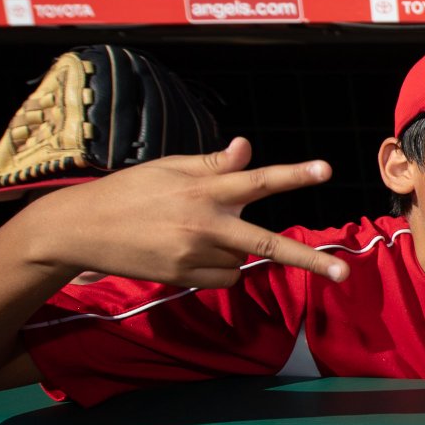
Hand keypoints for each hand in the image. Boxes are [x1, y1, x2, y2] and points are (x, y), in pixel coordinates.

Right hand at [15, 137, 346, 286]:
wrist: (79, 228)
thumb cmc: (129, 191)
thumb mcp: (169, 169)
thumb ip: (212, 165)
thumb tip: (246, 148)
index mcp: (203, 190)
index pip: (257, 180)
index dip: (294, 174)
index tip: (326, 169)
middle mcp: (204, 224)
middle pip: (267, 244)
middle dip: (309, 259)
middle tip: (344, 273)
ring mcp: (194, 254)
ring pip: (241, 260)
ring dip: (233, 250)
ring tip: (191, 233)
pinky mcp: (182, 277)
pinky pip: (222, 276)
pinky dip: (216, 267)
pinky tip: (184, 253)